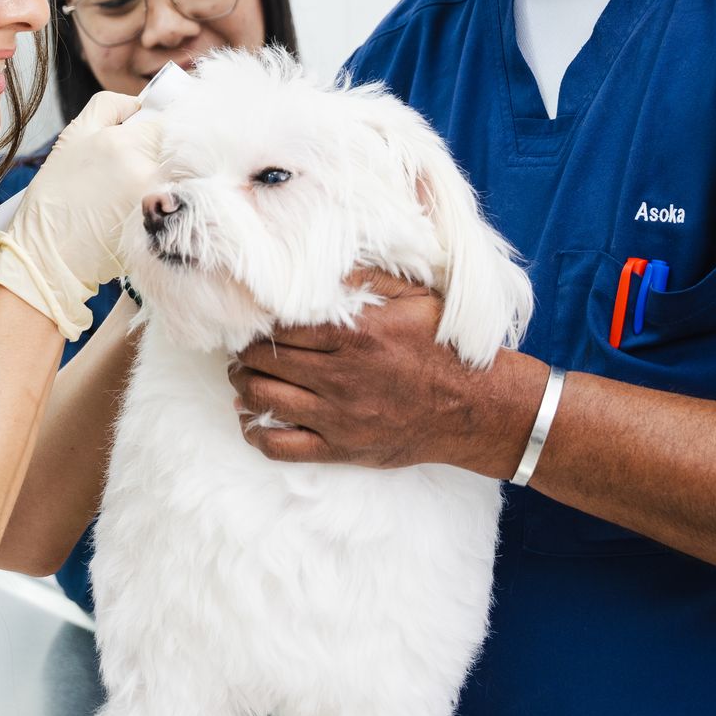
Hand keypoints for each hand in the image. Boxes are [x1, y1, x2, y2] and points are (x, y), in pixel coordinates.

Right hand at [0, 91, 161, 335]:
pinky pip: (175, 202)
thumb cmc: (57, 195)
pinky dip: (164, 202)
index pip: (165, 121)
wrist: (48, 253)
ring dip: (162, 177)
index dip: (155, 126)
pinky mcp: (163, 226)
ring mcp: (158, 201)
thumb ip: (112, 107)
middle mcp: (147, 170)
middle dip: (159, 152)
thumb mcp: (74, 136)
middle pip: (174, 148)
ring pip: (176, 175)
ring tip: (127, 192)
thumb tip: (143, 103)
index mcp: (125, 142)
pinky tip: (133, 210)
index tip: (144, 135)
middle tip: (129, 167)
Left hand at [228, 271, 544, 476]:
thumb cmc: (442, 348)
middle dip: (246, 352)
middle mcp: (341, 375)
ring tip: (244, 376)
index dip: (261, 323)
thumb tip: (324, 267)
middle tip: (244, 348)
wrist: (473, 407)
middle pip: (264, 359)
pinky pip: (279, 446)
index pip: (282, 325)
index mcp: (356, 334)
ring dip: (243, 385)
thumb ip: (368, 279)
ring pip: (263, 398)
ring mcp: (338, 415)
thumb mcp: (414, 299)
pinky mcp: (340, 448)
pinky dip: (255, 431)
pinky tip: (250, 418)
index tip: (256, 321)